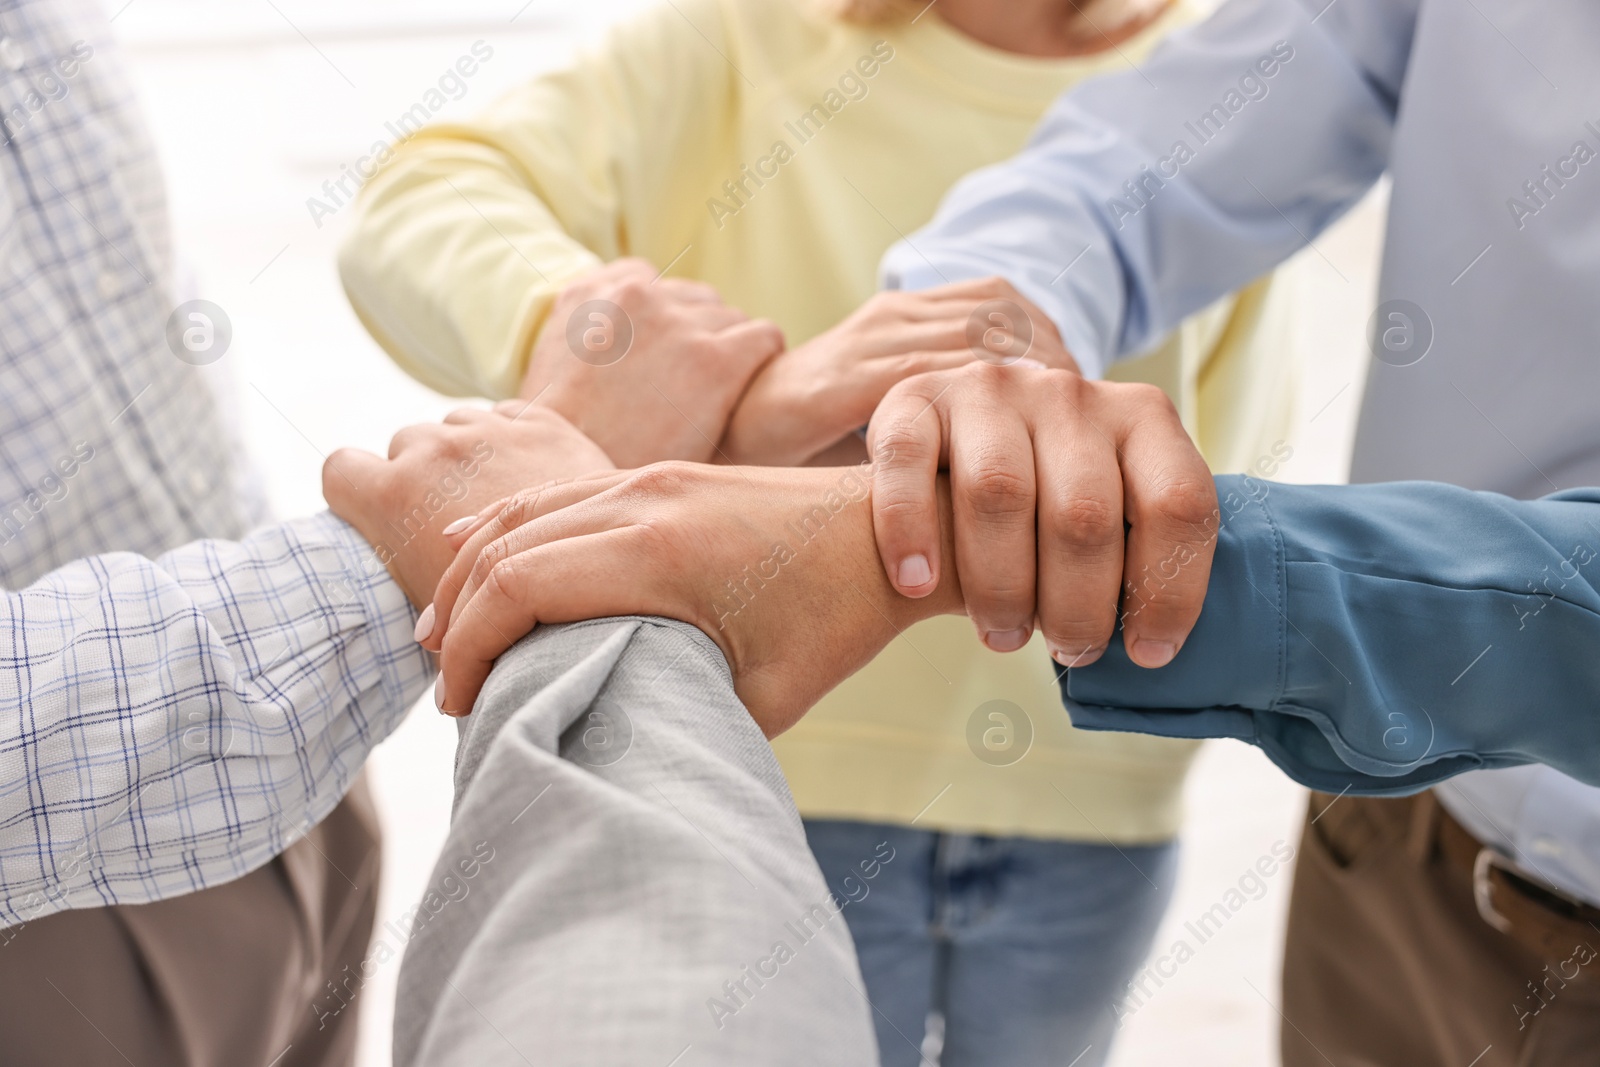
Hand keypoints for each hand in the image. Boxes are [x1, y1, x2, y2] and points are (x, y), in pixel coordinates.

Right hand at [322, 403, 613, 608]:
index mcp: (395, 496)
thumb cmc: (520, 620)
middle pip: (402, 445)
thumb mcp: (443, 614)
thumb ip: (416, 586)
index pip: (340, 471)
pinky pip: (505, 415)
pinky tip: (528, 475)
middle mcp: (434, 450)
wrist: (610, 574)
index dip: (354, 495)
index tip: (381, 521)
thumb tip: (415, 624)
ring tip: (493, 498)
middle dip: (419, 476)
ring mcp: (489, 431)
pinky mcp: (542, 422)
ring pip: (454, 423)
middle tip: (451, 524)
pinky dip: (509, 439)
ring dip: (465, 452)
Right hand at [417, 463, 961, 733]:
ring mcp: (651, 476)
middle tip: (447, 686)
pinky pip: (560, 492)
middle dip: (459, 619)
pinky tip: (471, 542)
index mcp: (657, 551)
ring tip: (443, 631)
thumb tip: (615, 745)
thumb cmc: (840, 617)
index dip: (471, 649)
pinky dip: (507, 524)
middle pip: (504, 550)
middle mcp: (640, 498)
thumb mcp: (767, 695)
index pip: (515, 587)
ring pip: (524, 513)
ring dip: (472, 569)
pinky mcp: (664, 472)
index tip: (462, 706)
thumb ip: (682, 715)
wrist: (899, 531)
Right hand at [522, 258, 784, 466]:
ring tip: (717, 402)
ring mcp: (677, 325)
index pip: (646, 280)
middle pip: (696, 302)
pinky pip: (765, 338)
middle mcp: (633, 295)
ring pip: (732, 322)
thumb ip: (589, 339)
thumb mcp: (553, 374)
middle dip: (698, 340)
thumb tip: (619, 343)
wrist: (570, 484)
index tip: (664, 361)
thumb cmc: (564, 446)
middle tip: (691, 392)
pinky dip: (762, 363)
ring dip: (730, 356)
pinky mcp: (715, 360)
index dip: (662, 323)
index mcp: (587, 293)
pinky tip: (749, 397)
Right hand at [719, 278, 1072, 465]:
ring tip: (1052, 444)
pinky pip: (925, 375)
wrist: (727, 443)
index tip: (1085, 404)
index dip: (1053, 346)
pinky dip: (970, 407)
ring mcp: (867, 339)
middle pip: (1003, 314)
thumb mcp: (901, 424)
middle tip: (1085, 430)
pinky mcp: (842, 377)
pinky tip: (998, 448)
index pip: (1005, 303)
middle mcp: (893, 313)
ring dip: (1022, 388)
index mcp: (909, 314)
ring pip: (974, 338)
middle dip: (1053, 368)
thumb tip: (1041, 470)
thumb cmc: (816, 446)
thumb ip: (955, 426)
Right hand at [867, 359, 1217, 668]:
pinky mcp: (916, 398)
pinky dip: (910, 531)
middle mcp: (1070, 395)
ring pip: (999, 492)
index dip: (1169, 589)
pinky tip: (916, 584)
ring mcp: (991, 390)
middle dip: (1078, 604)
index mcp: (1141, 420)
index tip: (1147, 651)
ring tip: (1002, 635)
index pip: (1178, 502)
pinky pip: (908, 461)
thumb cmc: (1050, 501)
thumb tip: (1154, 650)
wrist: (967, 435)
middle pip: (1084, 512)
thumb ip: (1138, 551)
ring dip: (1001, 585)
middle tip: (1067, 650)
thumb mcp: (1115, 509)